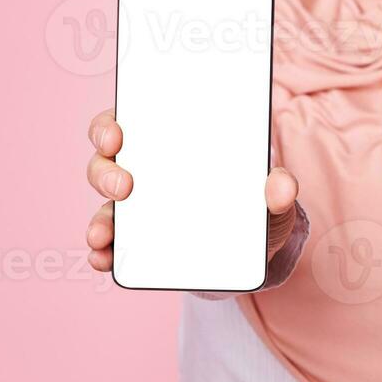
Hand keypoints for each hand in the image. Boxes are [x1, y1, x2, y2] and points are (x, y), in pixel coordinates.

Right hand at [84, 108, 301, 271]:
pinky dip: (102, 252)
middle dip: (105, 172)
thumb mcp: (271, 195)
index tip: (116, 135)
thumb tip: (282, 186)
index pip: (127, 122)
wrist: (252, 253)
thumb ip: (279, 187)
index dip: (110, 125)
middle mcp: (146, 171)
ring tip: (103, 234)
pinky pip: (111, 245)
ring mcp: (138, 209)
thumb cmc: (254, 206)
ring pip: (105, 205)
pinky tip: (103, 259)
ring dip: (99, 219)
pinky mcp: (137, 243)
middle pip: (106, 161)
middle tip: (124, 187)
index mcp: (170, 144)